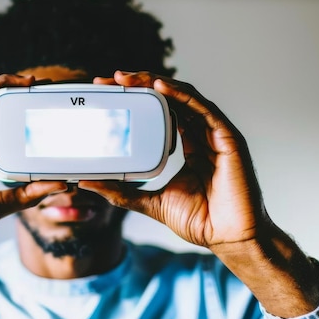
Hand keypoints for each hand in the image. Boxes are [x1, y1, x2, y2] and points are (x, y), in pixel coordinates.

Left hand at [85, 71, 318, 316]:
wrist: (229, 239)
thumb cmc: (201, 222)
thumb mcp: (151, 202)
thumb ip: (122, 193)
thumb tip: (89, 183)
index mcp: (188, 147)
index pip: (161, 113)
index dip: (138, 100)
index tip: (110, 93)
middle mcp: (202, 135)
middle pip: (170, 99)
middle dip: (141, 85)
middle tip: (112, 80)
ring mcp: (216, 134)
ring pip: (184, 97)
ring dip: (155, 83)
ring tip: (128, 78)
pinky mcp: (228, 138)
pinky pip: (202, 108)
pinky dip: (180, 94)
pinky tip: (159, 86)